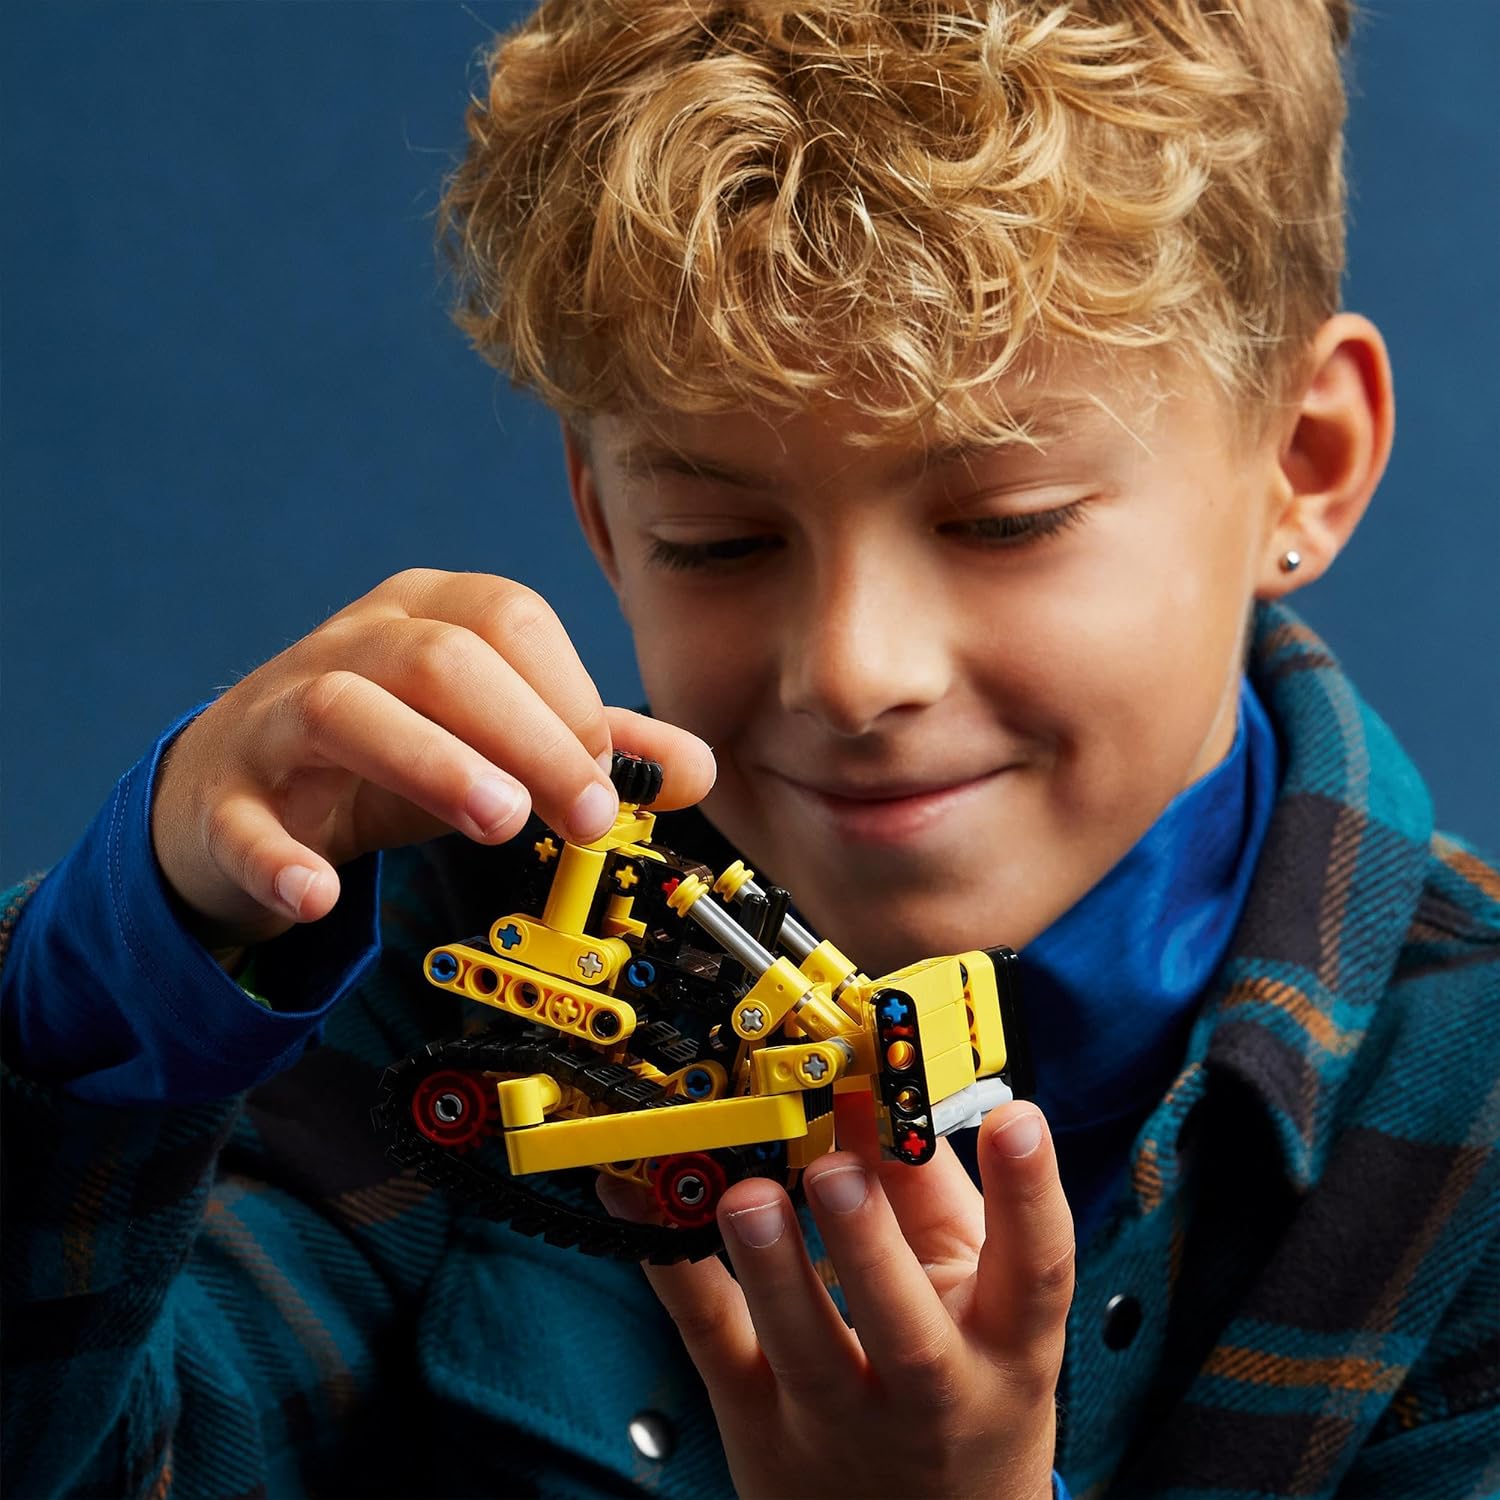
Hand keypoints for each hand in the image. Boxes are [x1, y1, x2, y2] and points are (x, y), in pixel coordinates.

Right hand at [151, 568, 715, 951]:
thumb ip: (589, 747)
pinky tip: (322, 894)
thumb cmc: (385, 751)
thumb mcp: (492, 737)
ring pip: (345, 708)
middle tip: (584, 817)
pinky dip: (280, 856)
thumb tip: (695, 768)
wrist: (237, 786)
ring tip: (498, 821)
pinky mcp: (225, 795)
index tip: (604, 777)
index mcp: (426, 613)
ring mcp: (279, 715)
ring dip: (431, 762)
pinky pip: (243, 819)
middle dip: (528, 735)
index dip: (570, 696)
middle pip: (441, 659)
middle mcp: (352, 646)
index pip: (509, 619)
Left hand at [640, 1096, 1072, 1498]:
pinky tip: (639, 1199)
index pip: (1038, 1271)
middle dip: (870, 1243)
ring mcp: (837, 1414)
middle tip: (837, 1168)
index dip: (1031, 1195)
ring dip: (770, 1269)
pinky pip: (710, 1338)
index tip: (1015, 1121)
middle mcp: (930, 1390)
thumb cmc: (958, 1387)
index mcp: (1005, 1345)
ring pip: (803, 1349)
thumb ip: (934, 1196)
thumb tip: (881, 1094)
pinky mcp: (755, 1418)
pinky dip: (671, 1269)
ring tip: (746, 1198)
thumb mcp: (974, 1296)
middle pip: (906, 1328)